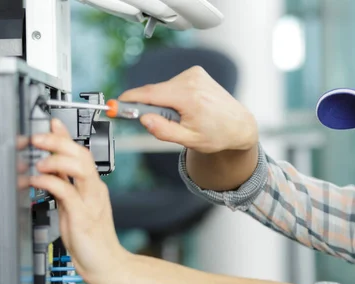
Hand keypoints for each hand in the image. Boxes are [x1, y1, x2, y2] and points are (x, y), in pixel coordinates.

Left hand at [30, 119, 128, 283]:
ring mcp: (91, 202)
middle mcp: (95, 190)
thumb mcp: (75, 207)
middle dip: (58, 142)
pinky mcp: (83, 216)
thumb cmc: (91, 239)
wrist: (107, 264)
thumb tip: (51, 170)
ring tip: (38, 163)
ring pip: (79, 167)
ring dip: (55, 159)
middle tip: (38, 139)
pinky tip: (37, 182)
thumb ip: (65, 186)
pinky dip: (50, 182)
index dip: (65, 136)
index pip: (82, 153)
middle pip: (82, 154)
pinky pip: (66, 192)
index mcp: (94, 187)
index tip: (51, 123)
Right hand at [118, 66, 257, 152]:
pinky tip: (190, 107)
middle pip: (156, 92)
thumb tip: (143, 119)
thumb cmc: (217, 135)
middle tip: (166, 124)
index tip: (115, 104)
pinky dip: (175, 96)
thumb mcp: (190, 141)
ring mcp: (195, 74)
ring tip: (186, 117)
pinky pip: (174, 85)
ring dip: (167, 103)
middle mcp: (192, 80)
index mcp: (189, 97)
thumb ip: (164, 131)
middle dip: (154, 107)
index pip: (150, 94)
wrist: (239, 125)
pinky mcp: (197, 72)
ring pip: (165, 89)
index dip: (130, 100)